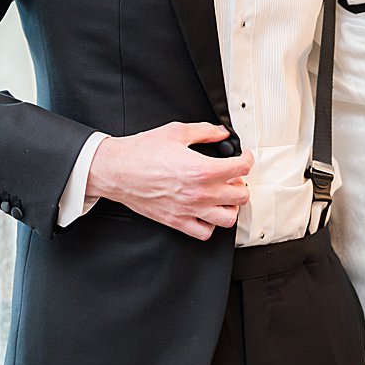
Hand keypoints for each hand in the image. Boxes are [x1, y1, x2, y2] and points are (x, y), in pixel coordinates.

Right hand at [85, 122, 252, 239]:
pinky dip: (210, 224)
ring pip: (228, 217)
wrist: (116, 170)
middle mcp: (199, 193)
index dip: (247, 159)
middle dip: (241, 183)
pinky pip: (205, 232)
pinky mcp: (177, 221)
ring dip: (230, 206)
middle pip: (241, 195)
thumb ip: (203, 131)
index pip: (242, 168)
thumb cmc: (140, 152)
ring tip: (223, 196)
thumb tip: (220, 133)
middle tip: (233, 176)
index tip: (243, 157)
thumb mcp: (175, 132)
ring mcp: (189, 210)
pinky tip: (205, 212)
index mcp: (202, 169)